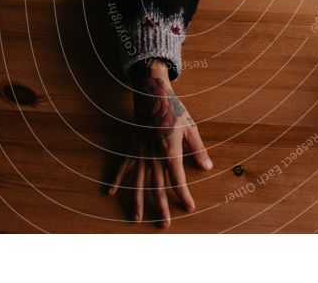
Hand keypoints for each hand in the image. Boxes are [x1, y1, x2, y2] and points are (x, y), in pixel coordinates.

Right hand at [108, 60, 212, 226]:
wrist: (152, 93)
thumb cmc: (173, 110)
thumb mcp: (190, 128)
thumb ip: (198, 150)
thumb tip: (207, 168)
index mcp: (170, 150)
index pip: (178, 179)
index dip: (184, 194)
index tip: (189, 207)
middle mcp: (154, 155)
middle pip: (157, 186)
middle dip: (161, 206)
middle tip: (164, 225)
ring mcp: (141, 152)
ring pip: (139, 181)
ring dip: (138, 201)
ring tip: (136, 220)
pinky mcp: (132, 147)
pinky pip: (124, 166)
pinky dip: (117, 179)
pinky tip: (110, 192)